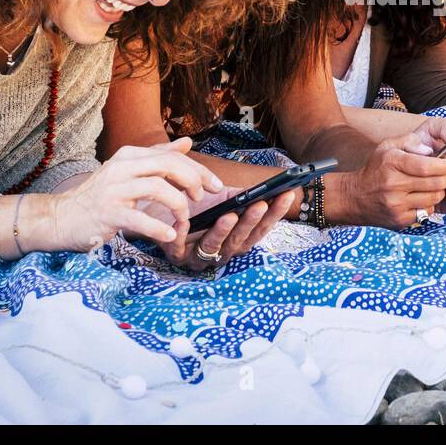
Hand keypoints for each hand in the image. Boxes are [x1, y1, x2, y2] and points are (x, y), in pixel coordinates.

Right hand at [50, 136, 224, 251]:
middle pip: (168, 166)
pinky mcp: (107, 213)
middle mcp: (122, 168)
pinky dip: (159, 227)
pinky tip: (170, 234)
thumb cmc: (100, 196)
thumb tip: (187, 142)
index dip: (198, 170)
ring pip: (157, 188)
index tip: (214, 185)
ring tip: (183, 218)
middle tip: (203, 198)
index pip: (172, 156)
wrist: (62, 217)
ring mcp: (113, 190)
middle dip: (193, 181)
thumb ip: (159, 157)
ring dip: (178, 205)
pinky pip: (139, 219)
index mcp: (130, 155)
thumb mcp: (129, 171)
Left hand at [140, 185, 298, 270]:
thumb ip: (238, 193)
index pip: (261, 227)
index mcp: (237, 237)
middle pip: (241, 240)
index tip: (287, 194)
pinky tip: (185, 222)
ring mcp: (199, 255)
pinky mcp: (175, 254)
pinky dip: (183, 235)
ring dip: (223, 231)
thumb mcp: (219, 196)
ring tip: (230, 214)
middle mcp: (222, 250)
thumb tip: (260, 188)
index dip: (275, 212)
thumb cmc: (194, 203)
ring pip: (214, 247)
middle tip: (261, 204)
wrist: (158, 207)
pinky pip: (179, 248)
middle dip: (252, 222)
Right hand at [325, 122, 445, 227]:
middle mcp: (393, 185)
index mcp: (392, 163)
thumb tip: (431, 150)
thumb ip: (410, 141)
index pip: (426, 166)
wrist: (354, 198)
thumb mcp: (387, 147)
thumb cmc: (376, 169)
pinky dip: (430, 204)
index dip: (445, 165)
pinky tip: (425, 196)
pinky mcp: (400, 220)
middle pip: (434, 183)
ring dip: (441, 191)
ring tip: (438, 184)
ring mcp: (397, 205)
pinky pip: (426, 211)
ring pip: (434, 198)